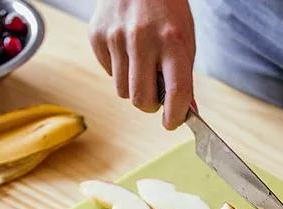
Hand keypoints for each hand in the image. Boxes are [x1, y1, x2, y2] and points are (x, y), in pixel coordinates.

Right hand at [89, 0, 194, 129]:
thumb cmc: (167, 12)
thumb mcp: (185, 39)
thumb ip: (183, 77)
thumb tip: (184, 112)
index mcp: (173, 41)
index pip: (176, 93)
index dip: (175, 117)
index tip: (172, 123)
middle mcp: (142, 39)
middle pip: (141, 100)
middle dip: (150, 106)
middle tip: (156, 99)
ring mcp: (116, 36)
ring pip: (122, 91)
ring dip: (134, 88)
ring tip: (142, 68)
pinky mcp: (97, 35)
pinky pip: (108, 72)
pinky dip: (119, 70)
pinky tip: (127, 51)